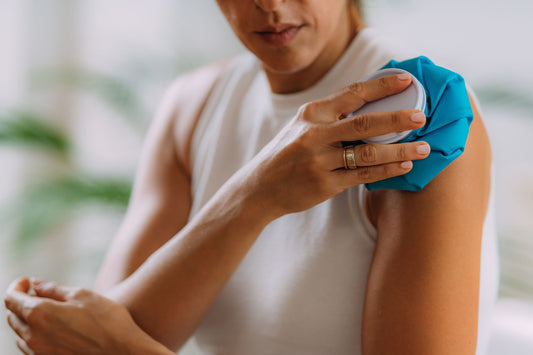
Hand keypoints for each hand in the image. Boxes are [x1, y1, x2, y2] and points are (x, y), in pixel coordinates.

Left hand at [4, 277, 172, 354]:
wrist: (122, 352)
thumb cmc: (106, 321)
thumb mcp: (82, 295)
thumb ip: (53, 289)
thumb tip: (34, 283)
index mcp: (39, 314)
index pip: (11, 298)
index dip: (16, 286)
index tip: (27, 281)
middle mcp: (33, 336)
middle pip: (13, 316)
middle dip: (22, 302)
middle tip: (39, 293)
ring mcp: (39, 353)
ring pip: (21, 334)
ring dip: (28, 319)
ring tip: (49, 311)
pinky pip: (31, 347)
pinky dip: (35, 335)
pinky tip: (54, 329)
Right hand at [241, 73, 429, 217]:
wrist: (260, 187)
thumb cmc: (287, 154)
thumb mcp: (302, 126)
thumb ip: (331, 116)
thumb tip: (371, 105)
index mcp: (312, 113)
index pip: (352, 93)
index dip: (381, 86)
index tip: (406, 80)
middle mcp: (315, 134)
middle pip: (364, 123)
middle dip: (397, 118)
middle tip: (421, 117)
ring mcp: (319, 160)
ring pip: (368, 153)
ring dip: (400, 150)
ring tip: (423, 148)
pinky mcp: (324, 184)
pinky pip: (362, 176)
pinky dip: (386, 171)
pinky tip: (403, 166)